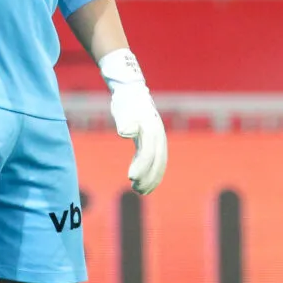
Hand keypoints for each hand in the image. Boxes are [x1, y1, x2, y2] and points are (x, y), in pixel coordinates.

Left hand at [100, 49, 167, 195]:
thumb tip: (126, 131)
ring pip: (159, 163)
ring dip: (151, 178)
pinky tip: (142, 182)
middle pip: (157, 161)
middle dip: (148, 178)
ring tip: (139, 191)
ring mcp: (158, 139)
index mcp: (151, 129)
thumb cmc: (126, 101)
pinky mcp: (153, 141)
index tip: (131, 178)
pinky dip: (151, 172)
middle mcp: (158, 135)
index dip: (141, 166)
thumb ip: (126, 121)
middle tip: (136, 190)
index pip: (148, 153)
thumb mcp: (123, 109)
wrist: (132, 91)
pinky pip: (155, 160)